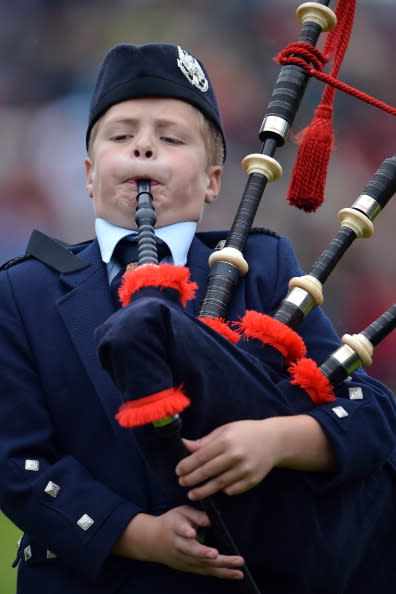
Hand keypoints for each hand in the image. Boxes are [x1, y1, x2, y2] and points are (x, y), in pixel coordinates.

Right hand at [113, 505, 243, 579]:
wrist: (153, 541)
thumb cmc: (171, 523)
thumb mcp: (180, 512)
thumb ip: (196, 515)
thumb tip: (211, 519)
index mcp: (175, 528)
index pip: (180, 529)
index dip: (186, 531)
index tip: (192, 533)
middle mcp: (179, 546)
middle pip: (193, 551)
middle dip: (206, 554)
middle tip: (218, 554)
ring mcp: (184, 560)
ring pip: (202, 565)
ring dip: (221, 568)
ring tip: (238, 569)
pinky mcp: (189, 568)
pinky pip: (206, 572)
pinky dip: (220, 574)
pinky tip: (235, 573)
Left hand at [176, 416, 335, 499]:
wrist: (274, 441)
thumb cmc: (246, 432)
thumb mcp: (225, 430)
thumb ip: (204, 441)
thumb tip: (183, 445)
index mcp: (226, 441)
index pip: (201, 456)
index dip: (187, 465)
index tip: (178, 471)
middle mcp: (235, 456)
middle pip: (207, 472)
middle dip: (191, 479)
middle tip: (182, 483)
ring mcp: (245, 469)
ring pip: (219, 484)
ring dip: (203, 491)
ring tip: (192, 494)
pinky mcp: (252, 480)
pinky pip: (233, 490)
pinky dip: (223, 491)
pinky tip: (215, 490)